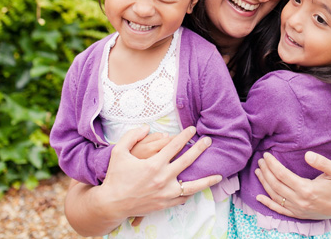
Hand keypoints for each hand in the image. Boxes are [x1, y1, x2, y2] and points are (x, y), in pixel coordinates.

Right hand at [64, 125, 221, 235]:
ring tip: (219, 175)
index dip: (185, 135)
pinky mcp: (165, 203)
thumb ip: (131, 136)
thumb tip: (145, 127)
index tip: (192, 129)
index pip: (174, 146)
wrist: (112, 204)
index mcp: (153, 164)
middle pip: (187, 161)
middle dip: (200, 149)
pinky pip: (183, 198)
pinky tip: (198, 188)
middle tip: (208, 141)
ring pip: (192, 185)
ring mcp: (165, 193)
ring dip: (206, 179)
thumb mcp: (119, 152)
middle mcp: (162, 178)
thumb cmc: (115, 177)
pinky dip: (192, 192)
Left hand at [254, 151, 330, 219]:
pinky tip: (259, 197)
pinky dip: (268, 204)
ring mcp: (298, 209)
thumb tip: (307, 154)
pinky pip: (279, 210)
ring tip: (258, 171)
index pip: (282, 175)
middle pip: (276, 184)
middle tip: (260, 160)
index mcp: (307, 189)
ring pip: (275, 196)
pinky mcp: (298, 214)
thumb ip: (321, 162)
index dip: (272, 164)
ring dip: (264, 183)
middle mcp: (300, 201)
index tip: (266, 155)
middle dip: (266, 171)